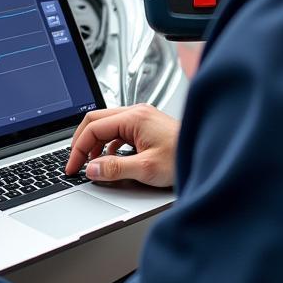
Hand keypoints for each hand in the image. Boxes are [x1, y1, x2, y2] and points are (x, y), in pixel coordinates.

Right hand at [65, 104, 179, 188]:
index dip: (78, 149)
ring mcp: (142, 118)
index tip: (73, 167)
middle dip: (83, 143)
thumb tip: (91, 169)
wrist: (209, 154)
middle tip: (76, 163)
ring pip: (107, 126)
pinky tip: (112, 159)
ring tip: (92, 164)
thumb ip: (115, 169)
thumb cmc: (184, 156)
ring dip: (96, 144)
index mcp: (134, 117)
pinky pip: (119, 131)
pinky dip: (109, 145)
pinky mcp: (147, 127)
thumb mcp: (146, 168)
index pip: (92, 128)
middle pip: (96, 121)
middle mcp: (137, 113)